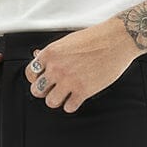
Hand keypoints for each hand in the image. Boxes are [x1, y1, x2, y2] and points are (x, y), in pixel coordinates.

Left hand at [21, 17, 139, 113]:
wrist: (116, 40)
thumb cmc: (94, 38)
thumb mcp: (67, 41)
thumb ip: (52, 53)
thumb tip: (38, 56)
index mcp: (50, 54)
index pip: (30, 73)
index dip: (36, 78)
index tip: (43, 79)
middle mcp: (57, 68)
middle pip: (37, 90)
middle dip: (44, 91)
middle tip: (54, 88)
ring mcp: (69, 81)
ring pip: (50, 102)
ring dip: (57, 100)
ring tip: (65, 95)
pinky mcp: (83, 91)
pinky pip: (68, 107)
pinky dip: (71, 104)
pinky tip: (77, 97)